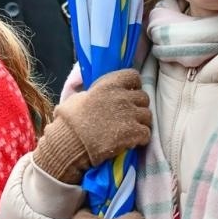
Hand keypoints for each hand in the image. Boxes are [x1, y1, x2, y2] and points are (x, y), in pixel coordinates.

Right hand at [33, 70, 152, 183]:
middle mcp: (122, 97)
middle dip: (138, 107)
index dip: (133, 86)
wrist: (70, 142)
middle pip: (144, 98)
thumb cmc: (69, 120)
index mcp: (109, 85)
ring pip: (148, 116)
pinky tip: (131, 142)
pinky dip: (141, 138)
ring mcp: (129, 115)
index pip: (133, 76)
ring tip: (131, 131)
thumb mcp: (78, 97)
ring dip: (141, 123)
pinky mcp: (133, 133)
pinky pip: (146, 133)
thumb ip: (93, 93)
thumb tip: (93, 94)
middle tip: (129, 117)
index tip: (128, 94)